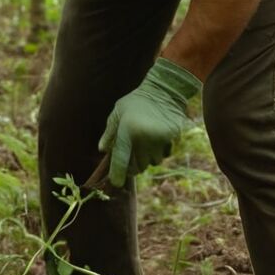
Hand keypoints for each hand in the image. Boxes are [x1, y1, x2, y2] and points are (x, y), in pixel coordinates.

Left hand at [97, 58, 201, 186]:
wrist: (165, 90)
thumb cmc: (137, 101)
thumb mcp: (118, 111)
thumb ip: (110, 132)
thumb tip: (103, 150)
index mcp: (128, 130)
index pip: (121, 159)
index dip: (117, 174)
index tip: (115, 183)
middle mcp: (144, 138)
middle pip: (138, 166)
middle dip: (134, 166)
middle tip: (131, 159)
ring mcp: (160, 140)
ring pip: (152, 162)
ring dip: (148, 159)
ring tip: (145, 144)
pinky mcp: (172, 139)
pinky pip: (164, 155)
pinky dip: (160, 152)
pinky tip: (157, 139)